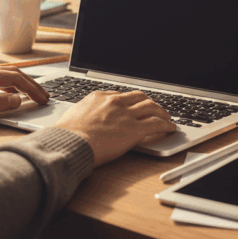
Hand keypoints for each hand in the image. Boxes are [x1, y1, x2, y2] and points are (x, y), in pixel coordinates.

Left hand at [0, 65, 48, 120]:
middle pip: (14, 74)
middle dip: (31, 85)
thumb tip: (17, 101)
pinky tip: (8, 96)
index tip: (43, 99)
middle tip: (44, 97)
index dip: (32, 89)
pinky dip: (8, 87)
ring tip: (31, 96)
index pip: (16, 78)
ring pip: (6, 76)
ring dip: (21, 86)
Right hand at [53, 91, 176, 166]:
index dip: (130, 102)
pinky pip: (156, 123)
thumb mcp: (73, 116)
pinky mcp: (134, 129)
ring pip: (151, 107)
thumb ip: (84, 114)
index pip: (120, 95)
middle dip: (149, 102)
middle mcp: (115, 102)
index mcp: (99, 97)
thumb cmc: (66, 135)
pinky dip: (166, 125)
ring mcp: (126, 114)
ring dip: (162, 112)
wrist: (70, 143)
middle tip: (155, 108)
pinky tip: (171, 128)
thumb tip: (84, 120)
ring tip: (166, 117)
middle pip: (139, 97)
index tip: (134, 106)